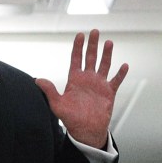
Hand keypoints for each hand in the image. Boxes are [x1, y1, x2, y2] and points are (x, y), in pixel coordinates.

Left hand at [35, 29, 127, 148]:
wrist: (85, 131)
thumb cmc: (70, 119)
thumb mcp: (57, 105)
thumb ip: (49, 91)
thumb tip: (37, 80)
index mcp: (75, 79)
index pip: (76, 59)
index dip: (78, 47)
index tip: (80, 35)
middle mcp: (87, 79)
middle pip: (90, 57)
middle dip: (92, 44)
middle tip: (95, 31)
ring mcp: (99, 85)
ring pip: (104, 65)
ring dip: (107, 54)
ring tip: (109, 42)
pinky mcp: (108, 93)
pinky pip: (116, 81)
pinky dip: (120, 74)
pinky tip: (124, 65)